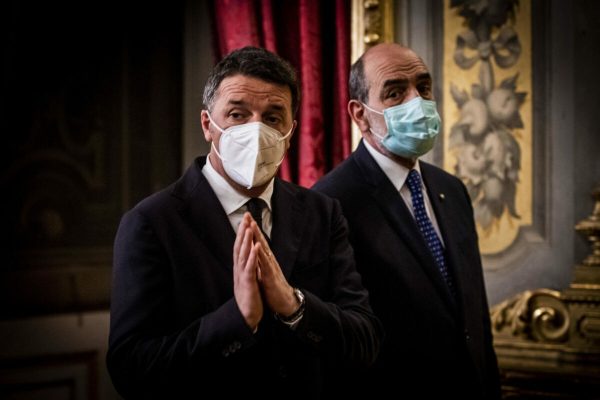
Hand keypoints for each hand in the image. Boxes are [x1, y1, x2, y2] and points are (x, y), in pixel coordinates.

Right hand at [233, 213, 262, 330]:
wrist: (246, 316)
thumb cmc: (249, 297)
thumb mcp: (247, 279)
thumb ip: (246, 266)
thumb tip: (245, 256)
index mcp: (240, 268)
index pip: (240, 247)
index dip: (242, 233)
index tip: (245, 219)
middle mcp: (239, 269)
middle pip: (239, 247)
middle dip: (243, 231)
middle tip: (245, 216)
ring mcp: (242, 276)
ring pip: (243, 255)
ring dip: (246, 240)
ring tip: (249, 227)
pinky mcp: (247, 283)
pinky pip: (250, 268)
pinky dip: (252, 257)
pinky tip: (255, 247)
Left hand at [250, 219, 299, 316]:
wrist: (284, 302)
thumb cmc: (273, 288)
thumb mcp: (263, 272)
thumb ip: (259, 262)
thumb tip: (253, 253)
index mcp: (265, 260)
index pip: (257, 242)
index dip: (251, 231)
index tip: (245, 219)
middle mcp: (269, 260)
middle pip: (260, 241)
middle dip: (253, 228)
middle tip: (248, 215)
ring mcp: (271, 267)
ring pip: (263, 249)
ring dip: (257, 237)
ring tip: (251, 225)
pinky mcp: (272, 276)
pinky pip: (266, 264)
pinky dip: (261, 255)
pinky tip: (258, 247)